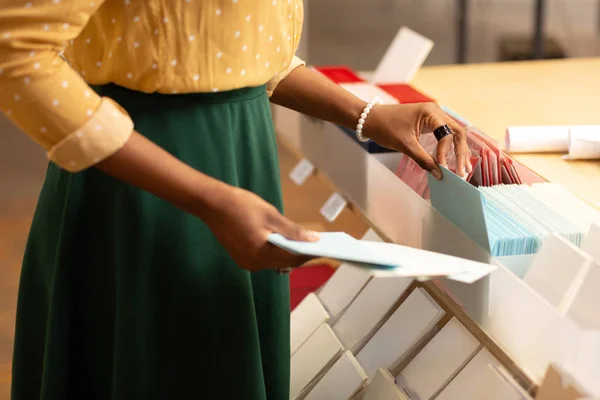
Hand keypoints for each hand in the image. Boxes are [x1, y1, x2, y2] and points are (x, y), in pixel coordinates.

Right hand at [203, 186, 319, 271]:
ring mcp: (246, 263)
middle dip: (301, 254)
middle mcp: (253, 264)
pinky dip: (276, 252)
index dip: (310, 253)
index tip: (325, 247)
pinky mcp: (241, 258)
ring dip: (289, 254)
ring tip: (303, 242)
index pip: (293, 259)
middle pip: (284, 263)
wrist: (212, 204)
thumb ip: (293, 230)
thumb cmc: (241, 205)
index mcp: (261, 253)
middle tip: (317, 243)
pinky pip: (264, 259)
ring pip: (275, 262)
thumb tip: (314, 239)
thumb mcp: (271, 215)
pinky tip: (284, 242)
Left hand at [362, 103, 470, 178]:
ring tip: (462, 168)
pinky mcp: (429, 122)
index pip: (447, 134)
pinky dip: (449, 147)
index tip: (443, 168)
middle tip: (463, 171)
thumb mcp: (405, 145)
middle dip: (461, 152)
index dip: (446, 153)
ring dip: (458, 150)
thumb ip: (423, 160)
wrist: (370, 119)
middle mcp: (436, 111)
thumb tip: (439, 174)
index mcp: (431, 112)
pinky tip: (452, 160)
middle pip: (457, 132)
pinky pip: (444, 134)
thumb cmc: (385, 128)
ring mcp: (433, 116)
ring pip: (453, 134)